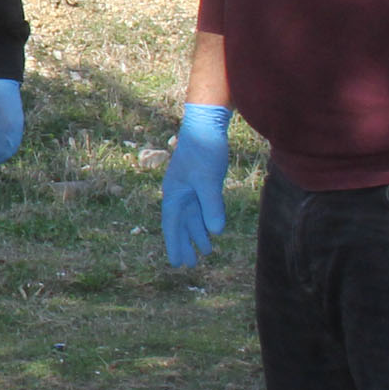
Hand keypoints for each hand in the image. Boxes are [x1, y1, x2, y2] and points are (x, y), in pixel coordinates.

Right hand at [160, 103, 231, 266]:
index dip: (175, 245)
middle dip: (185, 244)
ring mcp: (191, 188)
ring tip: (205, 252)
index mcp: (174, 193)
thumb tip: (216, 232)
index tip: (176, 263)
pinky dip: (206, 220)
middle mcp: (180, 193)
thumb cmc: (203, 150)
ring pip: (193, 217)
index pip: (172, 225)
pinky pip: (202, 208)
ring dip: (197, 234)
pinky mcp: (203, 182)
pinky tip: (212, 229)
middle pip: (181, 224)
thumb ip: (211, 206)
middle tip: (189, 265)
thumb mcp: (208, 179)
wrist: (206, 124)